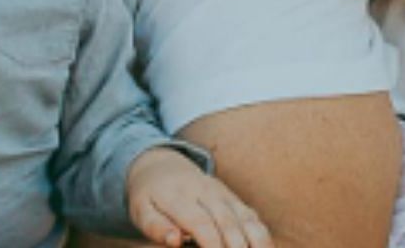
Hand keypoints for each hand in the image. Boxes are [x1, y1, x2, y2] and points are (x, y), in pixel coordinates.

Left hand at [127, 147, 271, 247]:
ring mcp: (223, 194)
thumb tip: (175, 241)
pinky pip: (252, 216)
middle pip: (227, 222)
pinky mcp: (233, 198)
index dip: (212, 245)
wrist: (162, 165)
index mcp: (179, 196)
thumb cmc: (149, 196)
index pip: (201, 223)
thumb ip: (156, 227)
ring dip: (256, 241)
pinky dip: (261, 234)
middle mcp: (206, 192)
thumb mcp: (142, 211)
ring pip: (245, 218)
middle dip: (237, 247)